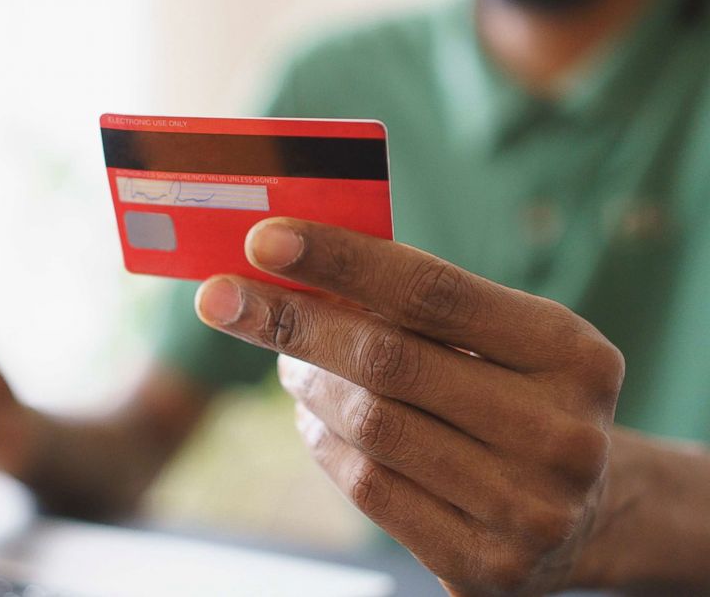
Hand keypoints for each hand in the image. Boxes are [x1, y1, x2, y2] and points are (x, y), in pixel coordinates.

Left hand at [195, 218, 624, 595]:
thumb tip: (295, 264)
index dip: (339, 261)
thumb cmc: (514, 396)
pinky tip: (312, 419)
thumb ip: (418, 304)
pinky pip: (369, 487)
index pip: (432, 290)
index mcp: (572, 353)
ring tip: (288, 362)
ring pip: (369, 426)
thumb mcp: (499, 339)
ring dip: (307, 385)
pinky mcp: (485, 566)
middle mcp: (561, 433)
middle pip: (389, 360)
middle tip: (224, 299)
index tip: (261, 240)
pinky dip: (323, 443)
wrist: (581, 513)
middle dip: (291, 322)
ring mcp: (527, 508)